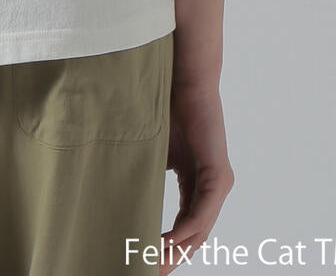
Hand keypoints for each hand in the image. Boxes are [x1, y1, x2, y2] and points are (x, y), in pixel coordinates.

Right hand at [160, 77, 235, 269]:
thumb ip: (146, 173)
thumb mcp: (154, 150)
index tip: (143, 261)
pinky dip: (185, 230)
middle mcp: (210, 188)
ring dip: (175, 250)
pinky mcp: (219, 175)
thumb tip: (116, 192)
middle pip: (192, 236)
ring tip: (151, 263)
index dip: (164, 247)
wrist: (186, 79)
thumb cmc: (168, 107)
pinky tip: (168, 242)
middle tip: (146, 272)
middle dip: (169, 257)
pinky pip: (202, 213)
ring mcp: (217, 183)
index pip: (183, 226)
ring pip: (198, 230)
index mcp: (195, 183)